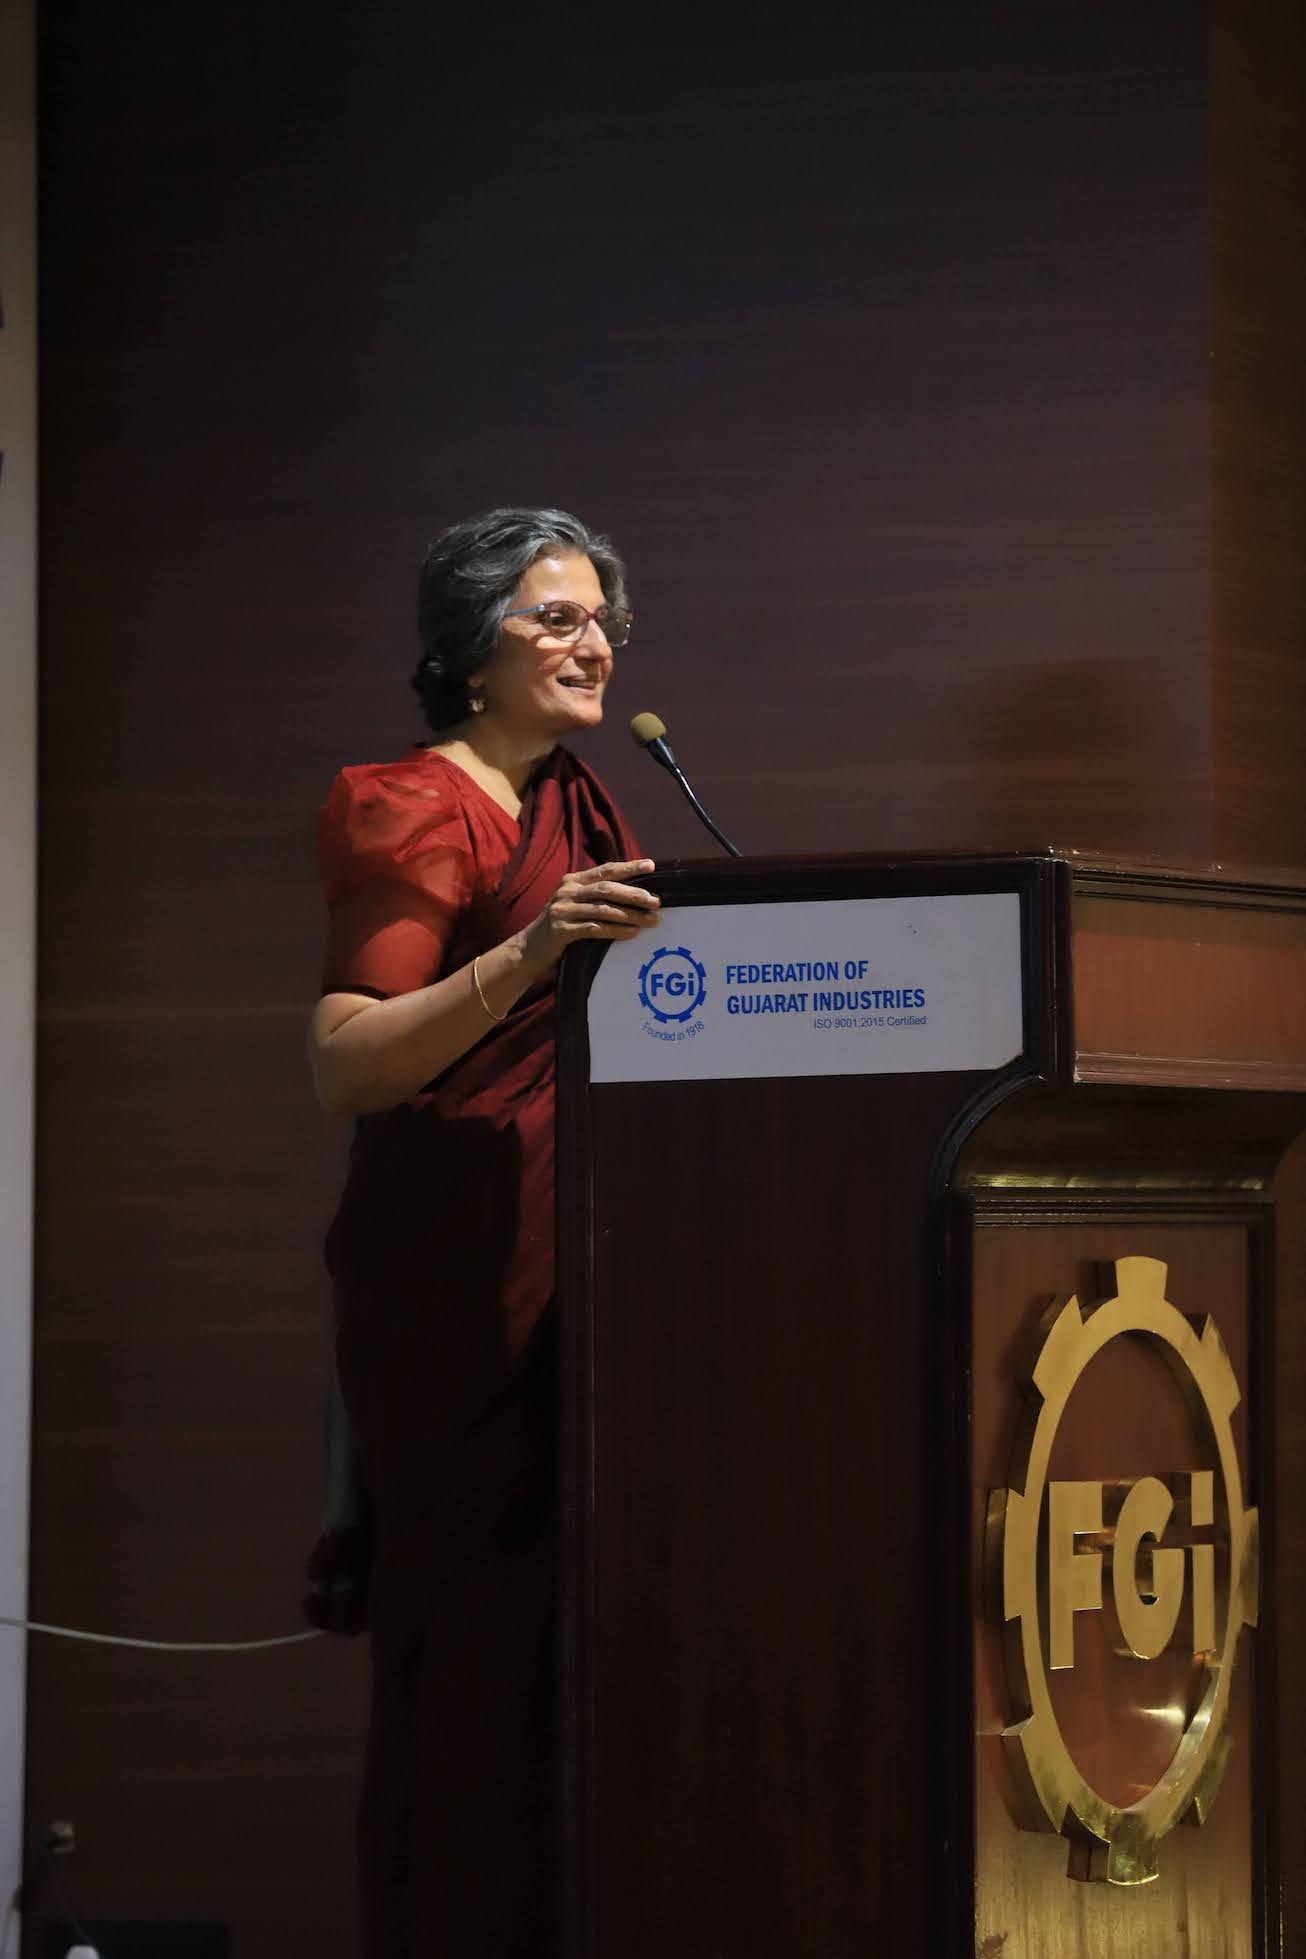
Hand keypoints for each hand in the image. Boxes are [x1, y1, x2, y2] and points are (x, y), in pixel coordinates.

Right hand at [519, 859, 659, 974]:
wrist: (530, 948)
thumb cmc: (562, 925)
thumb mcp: (575, 904)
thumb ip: (596, 896)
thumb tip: (636, 894)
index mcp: (573, 880)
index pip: (605, 870)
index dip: (629, 867)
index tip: (651, 865)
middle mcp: (567, 891)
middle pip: (606, 889)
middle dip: (634, 894)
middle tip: (656, 901)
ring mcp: (562, 910)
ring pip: (603, 909)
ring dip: (630, 915)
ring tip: (650, 921)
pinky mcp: (561, 930)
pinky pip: (594, 929)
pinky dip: (616, 930)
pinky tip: (632, 933)